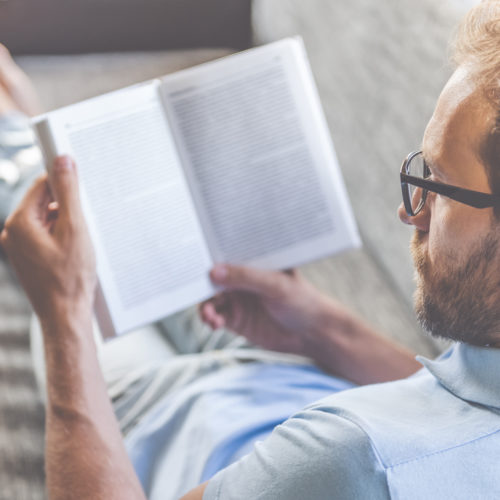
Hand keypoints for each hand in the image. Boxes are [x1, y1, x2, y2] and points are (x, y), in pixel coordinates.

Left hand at [1, 156, 95, 321]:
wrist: (66, 314)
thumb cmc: (71, 277)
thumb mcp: (75, 228)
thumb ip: (68, 192)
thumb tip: (63, 160)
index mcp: (19, 223)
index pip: (40, 185)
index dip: (62, 179)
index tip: (79, 175)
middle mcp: (13, 234)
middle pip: (42, 202)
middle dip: (66, 206)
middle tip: (86, 218)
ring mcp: (19, 248)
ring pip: (45, 220)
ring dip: (65, 222)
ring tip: (82, 240)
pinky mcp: (28, 259)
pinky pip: (45, 236)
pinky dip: (61, 236)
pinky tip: (75, 250)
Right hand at [200, 264, 342, 355]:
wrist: (312, 334)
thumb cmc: (302, 301)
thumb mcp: (276, 285)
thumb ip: (246, 277)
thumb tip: (214, 271)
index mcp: (253, 262)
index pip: (227, 253)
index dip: (210, 255)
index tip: (194, 259)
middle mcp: (242, 278)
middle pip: (213, 277)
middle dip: (200, 282)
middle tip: (191, 289)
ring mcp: (238, 298)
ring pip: (211, 298)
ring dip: (205, 305)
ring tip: (210, 315)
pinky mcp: (236, 319)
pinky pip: (215, 316)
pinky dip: (210, 318)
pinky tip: (214, 323)